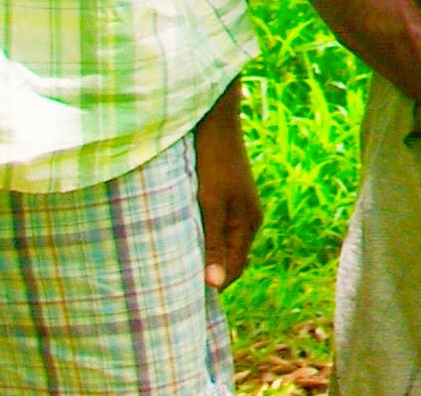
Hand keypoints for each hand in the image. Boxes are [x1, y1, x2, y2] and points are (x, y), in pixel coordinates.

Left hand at [192, 87, 261, 288]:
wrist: (213, 120)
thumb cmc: (212, 161)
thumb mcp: (211, 204)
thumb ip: (214, 243)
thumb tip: (216, 285)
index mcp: (248, 223)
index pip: (234, 270)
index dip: (212, 287)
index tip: (183, 300)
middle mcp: (247, 218)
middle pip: (228, 258)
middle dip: (205, 272)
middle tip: (173, 286)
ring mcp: (237, 205)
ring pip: (220, 242)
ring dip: (201, 253)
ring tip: (172, 263)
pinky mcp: (225, 195)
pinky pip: (214, 227)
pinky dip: (199, 236)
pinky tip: (177, 235)